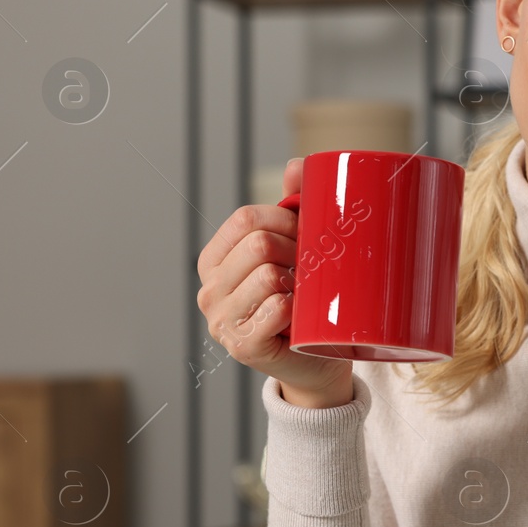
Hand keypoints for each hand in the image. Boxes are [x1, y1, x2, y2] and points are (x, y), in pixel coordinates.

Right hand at [194, 157, 354, 407]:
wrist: (318, 361)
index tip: (307, 236)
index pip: (245, 219)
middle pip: (258, 244)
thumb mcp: (296, 250)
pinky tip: (302, 316)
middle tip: (313, 268)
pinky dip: (298, 308)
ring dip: (300, 281)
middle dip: (296, 250)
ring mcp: (221, 321)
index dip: (285, 220)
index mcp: (215, 261)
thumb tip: (300, 166)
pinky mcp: (242, 347)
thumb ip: (293, 206)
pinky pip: (277, 308)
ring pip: (269, 275)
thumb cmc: (306, 301)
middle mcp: (209, 290)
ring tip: (307, 294)